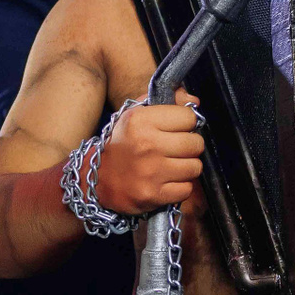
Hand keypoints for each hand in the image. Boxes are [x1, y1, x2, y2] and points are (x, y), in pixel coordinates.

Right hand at [95, 91, 202, 215]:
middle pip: (196, 143)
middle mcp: (146, 144)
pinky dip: (180, 187)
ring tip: (171, 165)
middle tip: (176, 149)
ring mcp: (150, 171)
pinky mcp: (153, 194)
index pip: (189, 117)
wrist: (98, 179)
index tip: (176, 129)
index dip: (186, 123)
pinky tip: (166, 181)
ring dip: (187, 167)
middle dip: (190, 146)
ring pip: (195, 167)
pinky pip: (186, 189)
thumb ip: (167, 101)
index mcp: (140, 120)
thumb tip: (194, 100)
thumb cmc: (123, 144)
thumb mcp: (136, 114)